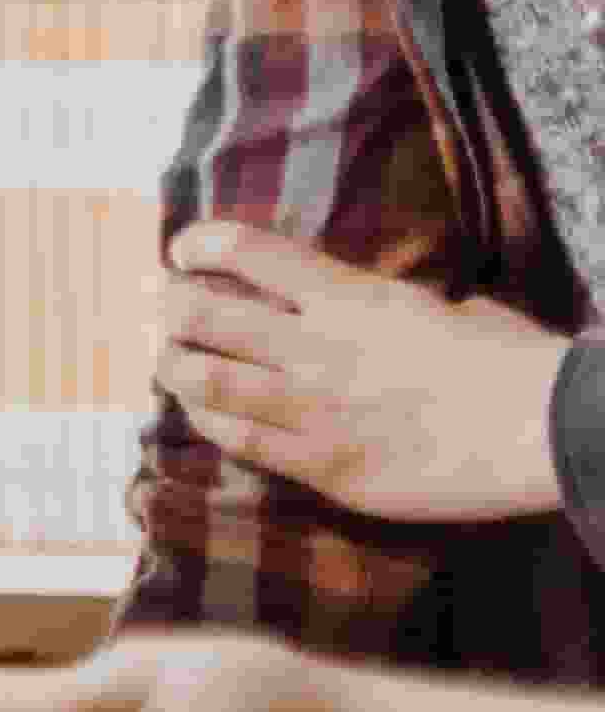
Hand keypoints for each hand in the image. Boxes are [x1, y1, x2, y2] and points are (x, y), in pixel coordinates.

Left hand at [156, 221, 573, 523]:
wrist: (545, 430)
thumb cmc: (513, 363)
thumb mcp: (446, 309)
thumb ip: (397, 305)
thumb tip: (399, 304)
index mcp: (348, 297)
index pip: (245, 250)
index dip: (198, 244)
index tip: (182, 250)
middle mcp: (317, 347)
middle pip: (202, 314)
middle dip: (170, 308)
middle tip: (166, 310)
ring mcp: (315, 409)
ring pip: (205, 380)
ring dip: (175, 366)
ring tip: (170, 362)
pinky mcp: (326, 466)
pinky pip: (242, 443)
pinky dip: (210, 424)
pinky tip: (204, 416)